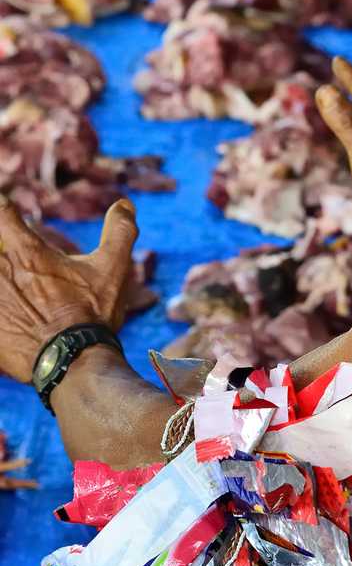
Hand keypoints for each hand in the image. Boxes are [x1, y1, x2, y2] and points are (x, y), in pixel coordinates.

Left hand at [0, 198, 137, 382]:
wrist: (72, 361)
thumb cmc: (91, 312)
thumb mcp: (113, 269)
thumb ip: (119, 232)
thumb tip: (124, 203)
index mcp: (28, 252)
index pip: (2, 213)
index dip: (3, 208)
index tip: (8, 211)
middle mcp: (0, 270)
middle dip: (6, 254)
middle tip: (28, 271)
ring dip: (6, 281)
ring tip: (21, 296)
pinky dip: (2, 310)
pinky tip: (13, 318)